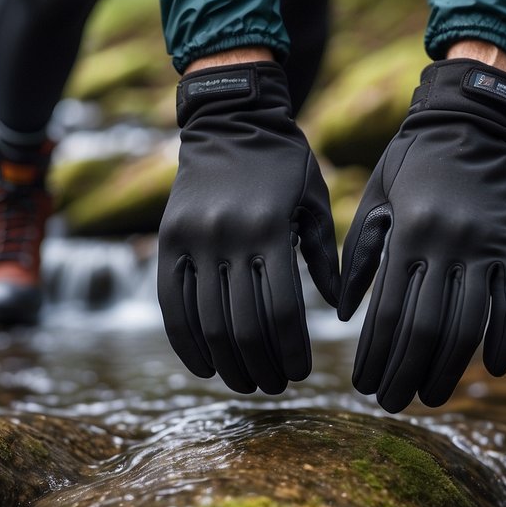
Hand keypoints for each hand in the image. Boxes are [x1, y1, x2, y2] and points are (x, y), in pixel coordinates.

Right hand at [158, 61, 339, 393]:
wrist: (229, 120)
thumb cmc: (284, 163)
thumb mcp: (315, 202)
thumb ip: (325, 257)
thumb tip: (337, 313)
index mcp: (271, 228)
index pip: (281, 311)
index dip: (291, 351)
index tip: (302, 373)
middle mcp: (229, 236)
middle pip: (243, 325)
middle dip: (262, 365)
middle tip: (276, 386)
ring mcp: (193, 239)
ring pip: (206, 322)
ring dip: (228, 363)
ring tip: (246, 382)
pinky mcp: (168, 240)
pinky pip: (172, 304)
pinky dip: (186, 342)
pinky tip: (203, 367)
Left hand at [339, 59, 505, 411]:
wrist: (465, 123)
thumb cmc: (408, 163)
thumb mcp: (373, 202)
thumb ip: (360, 258)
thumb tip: (343, 317)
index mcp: (407, 234)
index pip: (389, 313)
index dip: (377, 356)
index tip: (363, 386)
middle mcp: (447, 244)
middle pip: (427, 329)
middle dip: (406, 373)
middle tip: (390, 403)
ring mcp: (485, 247)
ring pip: (469, 325)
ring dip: (449, 368)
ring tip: (430, 396)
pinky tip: (495, 369)